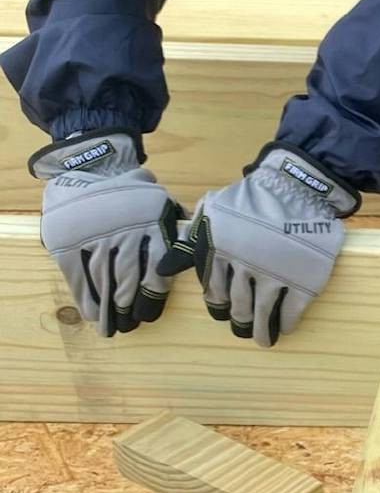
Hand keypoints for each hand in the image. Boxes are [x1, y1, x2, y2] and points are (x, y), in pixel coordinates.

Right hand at [30, 131, 184, 337]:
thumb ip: (177, 225)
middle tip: (129, 325)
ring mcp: (96, 238)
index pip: (156, 273)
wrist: (89, 166)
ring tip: (111, 326)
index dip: (151, 299)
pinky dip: (85, 298)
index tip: (147, 315)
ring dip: (108, 309)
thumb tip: (197, 245)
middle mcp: (127, 234)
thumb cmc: (131, 191)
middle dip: (128, 309)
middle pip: (129, 283)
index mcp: (154, 227)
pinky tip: (91, 313)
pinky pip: (79, 276)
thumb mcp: (160, 201)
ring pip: (105, 283)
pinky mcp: (69, 241)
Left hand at [166, 144, 359, 345]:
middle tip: (242, 329)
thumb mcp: (211, 213)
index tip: (223, 313)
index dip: (218, 305)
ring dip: (261, 329)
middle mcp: (243, 267)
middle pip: (238, 306)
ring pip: (263, 313)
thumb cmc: (250, 199)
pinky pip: (291, 311)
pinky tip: (285, 326)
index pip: (213, 290)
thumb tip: (163, 270)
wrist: (297, 187)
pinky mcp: (303, 281)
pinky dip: (286, 322)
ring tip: (263, 339)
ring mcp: (275, 275)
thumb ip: (189, 242)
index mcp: (218, 252)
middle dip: (239, 321)